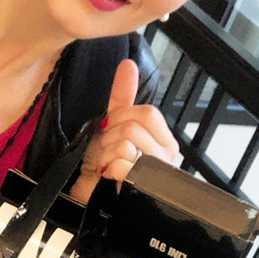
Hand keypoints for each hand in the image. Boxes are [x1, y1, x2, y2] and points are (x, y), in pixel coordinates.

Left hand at [70, 59, 179, 202]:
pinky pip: (121, 164)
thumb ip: (123, 96)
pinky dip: (107, 168)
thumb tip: (128, 64)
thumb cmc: (106, 160)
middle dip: (110, 135)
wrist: (93, 193)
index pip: (148, 113)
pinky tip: (108, 175)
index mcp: (163, 139)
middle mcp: (165, 157)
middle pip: (134, 127)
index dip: (122, 115)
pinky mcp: (141, 189)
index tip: (111, 127)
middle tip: (107, 148)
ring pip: (126, 144)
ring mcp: (155, 174)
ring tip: (106, 163)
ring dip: (105, 153)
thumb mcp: (113, 124)